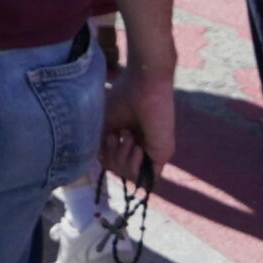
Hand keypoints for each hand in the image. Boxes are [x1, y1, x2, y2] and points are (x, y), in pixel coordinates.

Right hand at [101, 61, 175, 182]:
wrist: (144, 83)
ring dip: (121, 159)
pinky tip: (137, 147)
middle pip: (119, 172)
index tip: (107, 137)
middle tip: (115, 136)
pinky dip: (136, 168)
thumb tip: (100, 161)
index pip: (114, 163)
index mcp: (128, 138)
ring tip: (128, 135)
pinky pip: (147, 179)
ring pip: (130, 176)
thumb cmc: (123, 97)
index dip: (106, 157)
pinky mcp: (163, 153)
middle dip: (111, 159)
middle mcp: (141, 146)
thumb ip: (102, 146)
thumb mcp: (104, 125)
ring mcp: (152, 151)